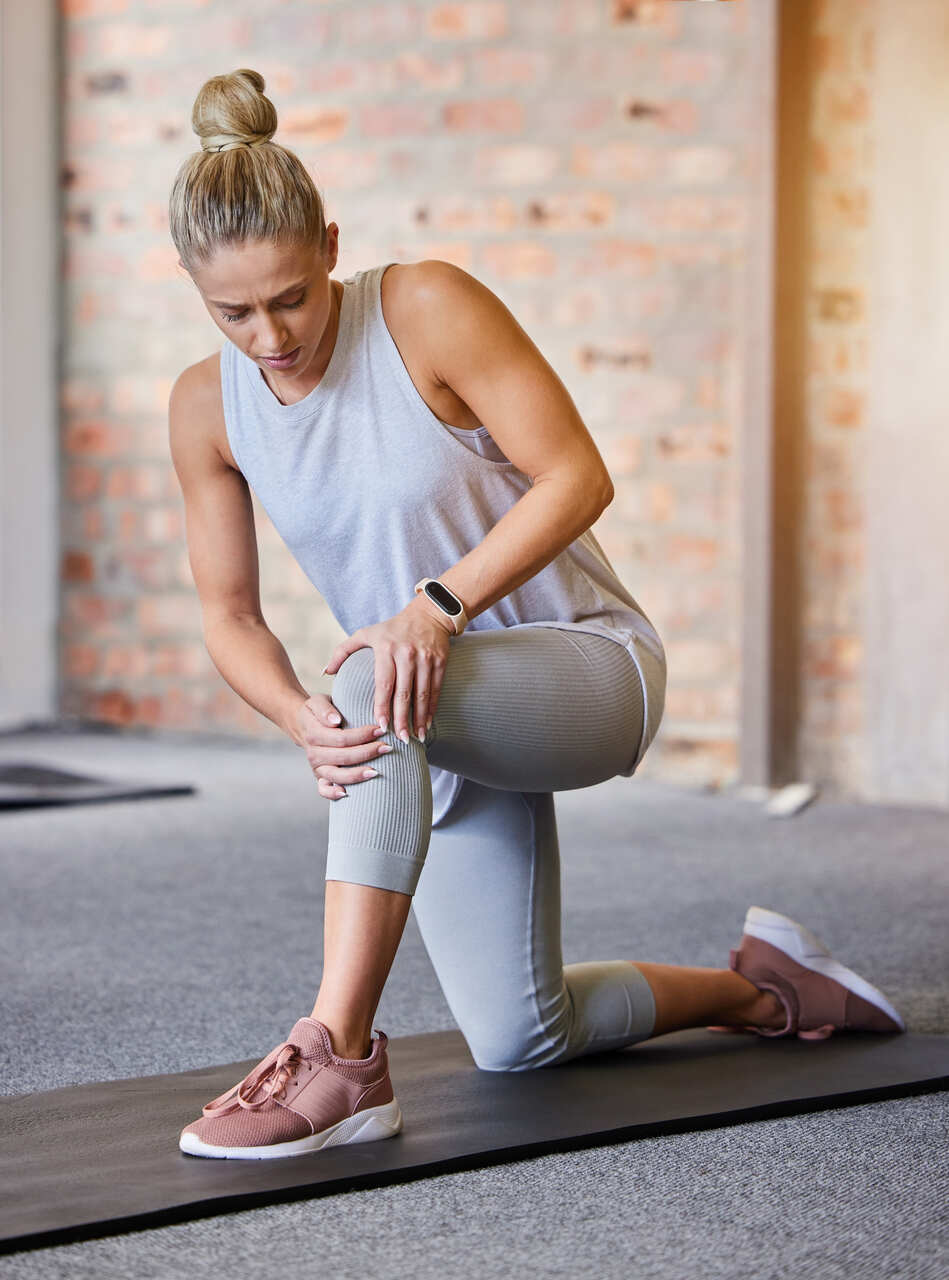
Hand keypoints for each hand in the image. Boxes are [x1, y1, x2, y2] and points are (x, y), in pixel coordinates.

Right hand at [296, 694, 391, 800]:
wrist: (302, 724)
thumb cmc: (317, 711)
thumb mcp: (317, 702)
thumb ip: (324, 709)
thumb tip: (335, 721)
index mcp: (313, 734)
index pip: (341, 738)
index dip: (362, 735)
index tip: (380, 730)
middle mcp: (314, 753)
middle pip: (343, 757)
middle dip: (367, 753)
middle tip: (387, 747)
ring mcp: (316, 767)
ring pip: (336, 776)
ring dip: (357, 775)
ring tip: (376, 772)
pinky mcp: (319, 777)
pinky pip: (323, 790)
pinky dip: (332, 794)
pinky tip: (347, 794)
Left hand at [321, 595, 454, 744]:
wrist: (427, 615)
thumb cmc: (391, 629)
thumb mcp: (365, 634)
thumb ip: (342, 652)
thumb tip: (325, 672)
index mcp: (386, 648)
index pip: (384, 682)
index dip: (382, 705)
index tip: (381, 725)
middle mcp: (406, 654)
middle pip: (404, 692)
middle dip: (402, 718)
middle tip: (400, 739)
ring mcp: (425, 658)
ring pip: (422, 694)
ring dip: (420, 718)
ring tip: (416, 738)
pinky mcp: (440, 661)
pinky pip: (435, 689)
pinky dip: (431, 708)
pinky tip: (427, 723)